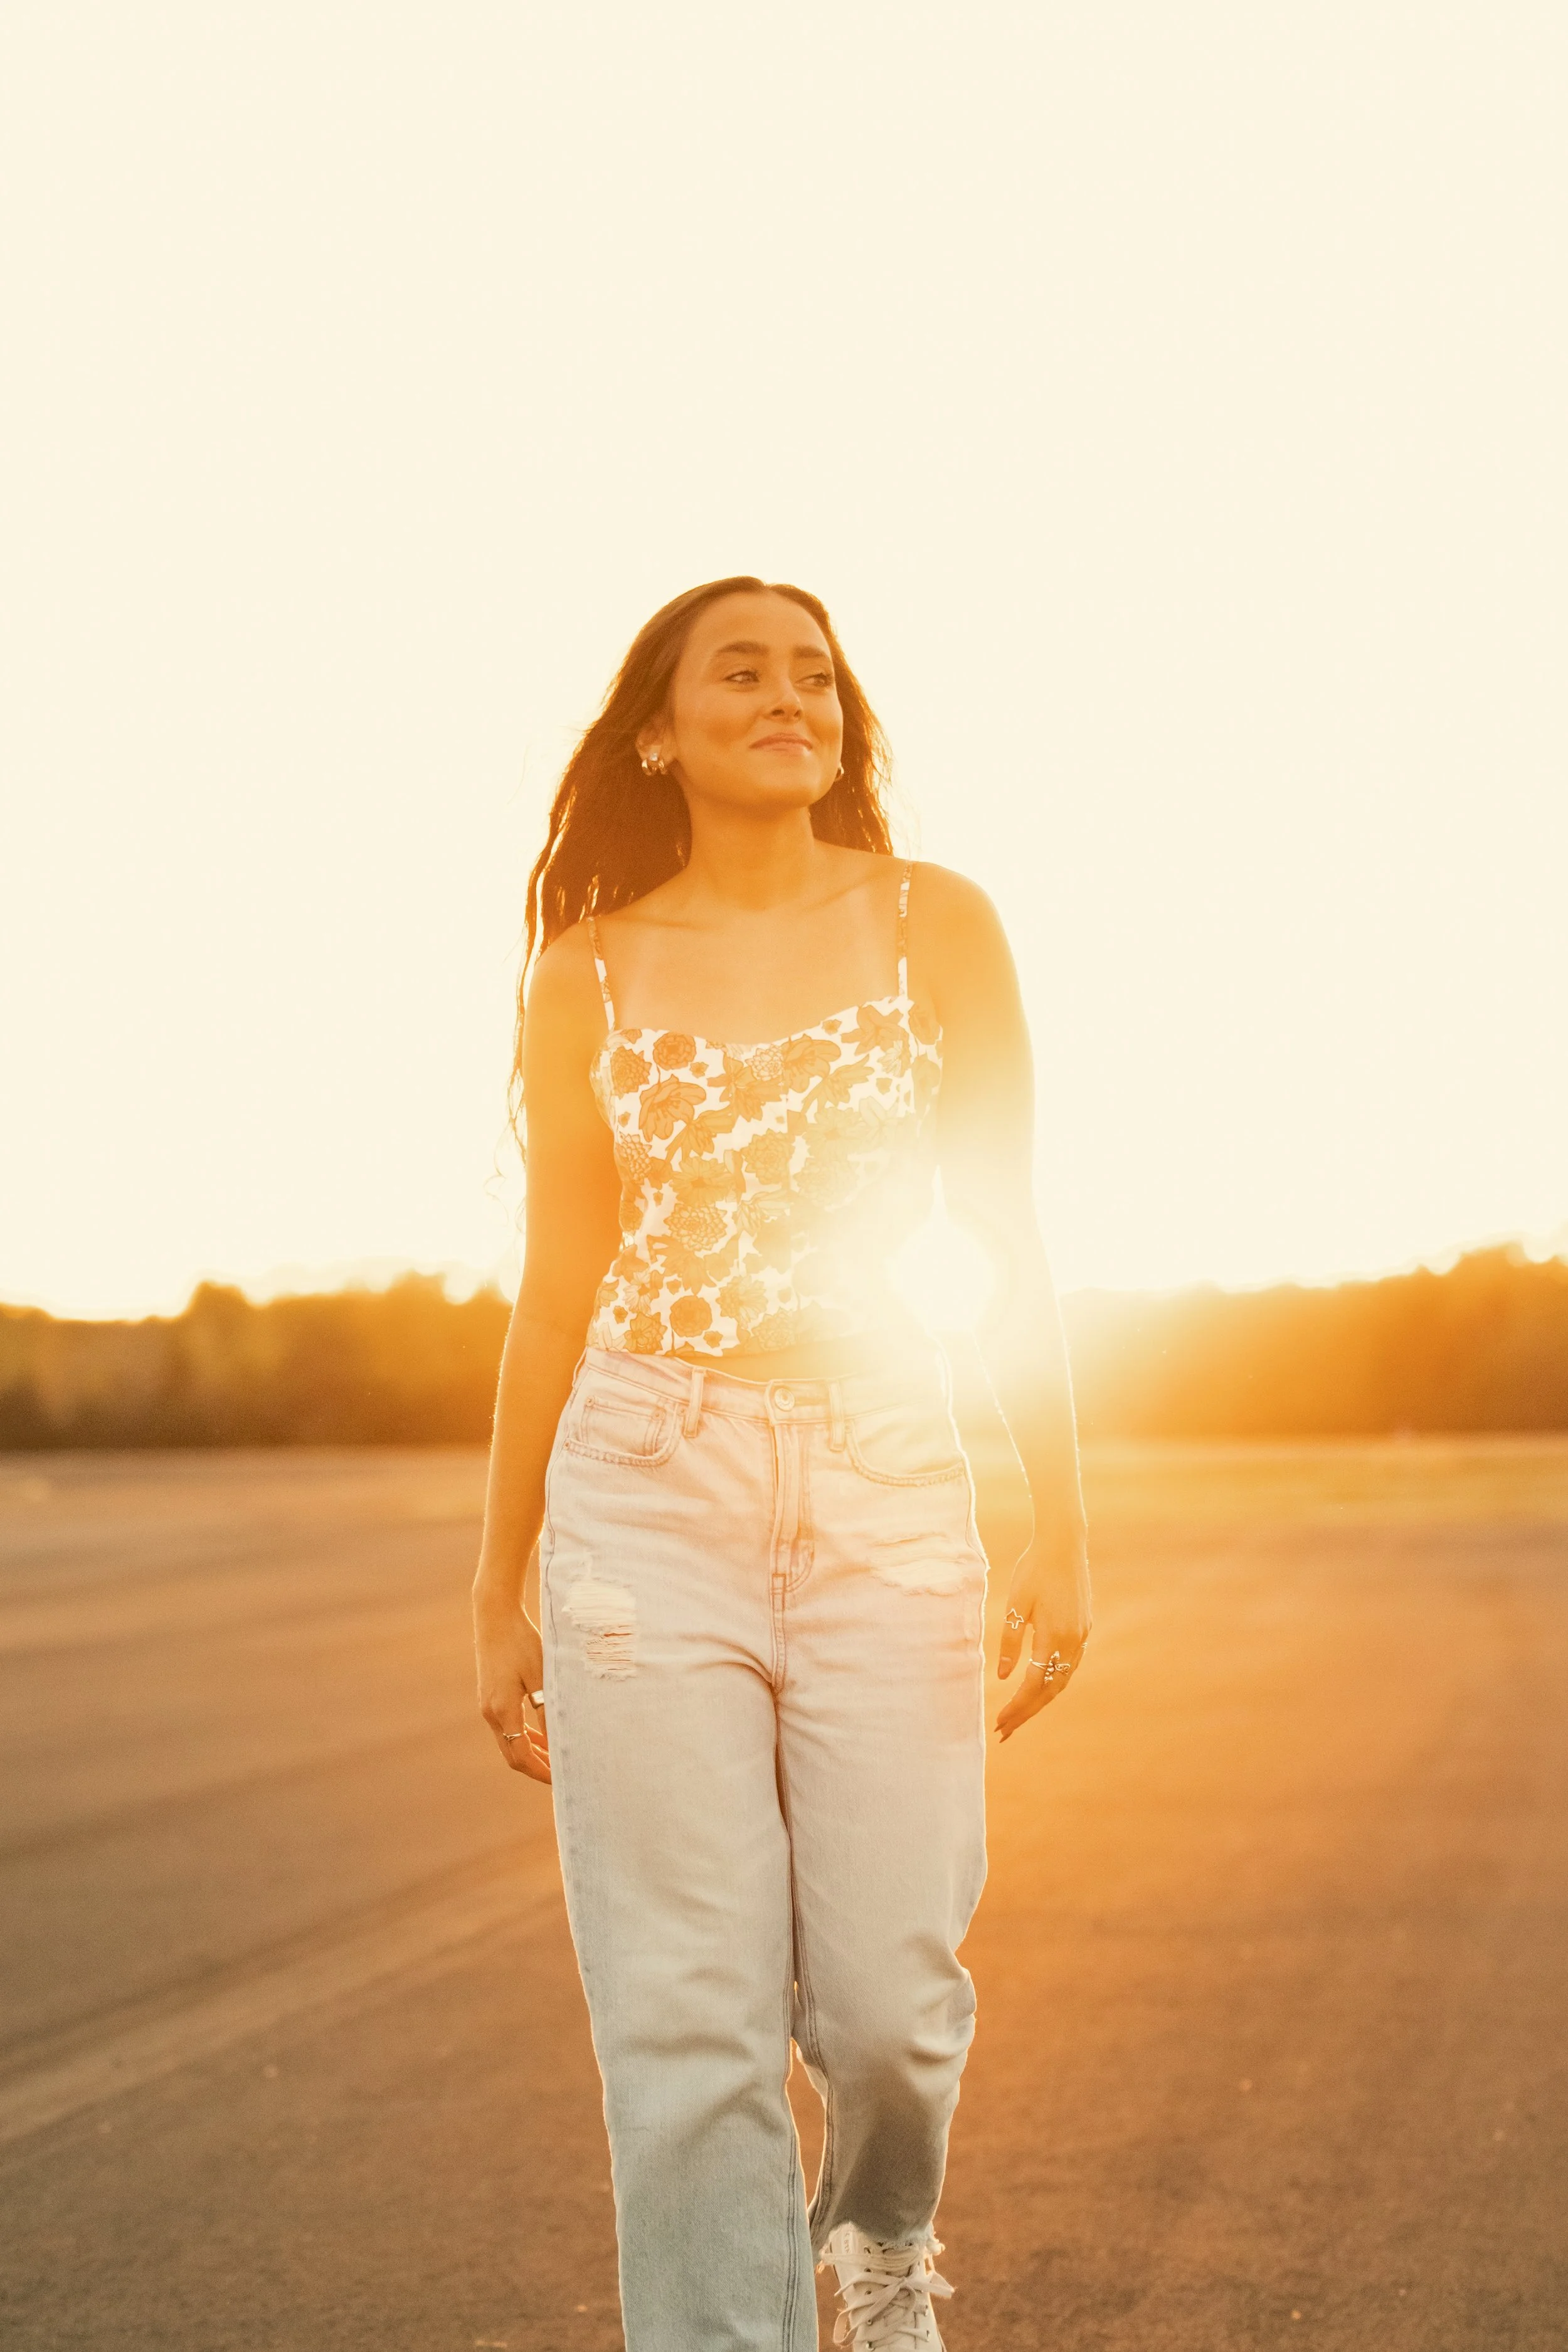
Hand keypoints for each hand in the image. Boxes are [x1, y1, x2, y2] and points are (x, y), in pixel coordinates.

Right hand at [474, 1588, 550, 1783]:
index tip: (563, 1779)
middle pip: (512, 1754)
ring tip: (556, 1758)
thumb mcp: (541, 1676)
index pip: (521, 1757)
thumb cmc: (522, 1641)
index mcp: (502, 1710)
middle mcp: (490, 1712)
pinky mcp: (489, 1695)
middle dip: (537, 1767)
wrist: (495, 1615)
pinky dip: (524, 1736)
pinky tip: (540, 1734)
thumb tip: (560, 1742)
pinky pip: (506, 1726)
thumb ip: (549, 1711)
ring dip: (531, 1752)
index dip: (541, 1772)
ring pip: (509, 1740)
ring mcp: (487, 1704)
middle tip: (563, 1774)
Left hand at [994, 1540, 1091, 1740]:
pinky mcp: (1084, 1628)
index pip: (1034, 1685)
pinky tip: (1041, 1687)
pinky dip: (1054, 1681)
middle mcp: (1072, 1641)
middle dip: (1027, 1713)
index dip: (1017, 1707)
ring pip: (1062, 1680)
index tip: (999, 1724)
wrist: (1063, 1544)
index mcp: (1054, 1636)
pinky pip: (1070, 1665)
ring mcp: (1081, 1636)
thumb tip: (1002, 1677)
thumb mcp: (1015, 1603)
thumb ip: (1010, 1642)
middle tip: (1005, 1731)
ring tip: (1019, 1715)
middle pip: (1050, 1690)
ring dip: (1041, 1701)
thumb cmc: (1034, 1569)